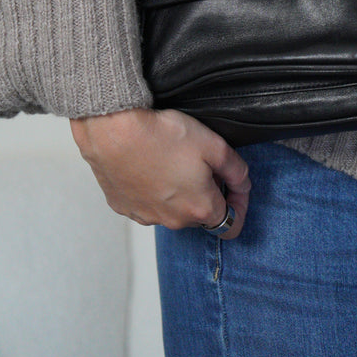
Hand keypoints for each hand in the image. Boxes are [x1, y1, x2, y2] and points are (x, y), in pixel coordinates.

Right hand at [69, 107, 250, 238]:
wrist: (114, 132)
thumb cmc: (163, 136)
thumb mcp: (214, 145)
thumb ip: (236, 169)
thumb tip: (243, 184)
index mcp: (200, 208)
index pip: (232, 224)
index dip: (240, 204)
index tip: (236, 186)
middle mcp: (173, 221)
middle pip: (201, 215)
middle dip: (208, 193)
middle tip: (203, 163)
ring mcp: (147, 216)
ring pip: (173, 210)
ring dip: (180, 193)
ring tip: (174, 160)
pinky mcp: (125, 207)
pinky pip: (148, 204)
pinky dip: (154, 191)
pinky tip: (151, 166)